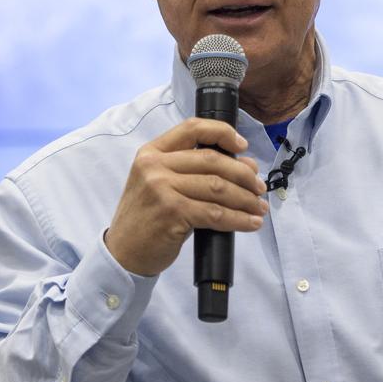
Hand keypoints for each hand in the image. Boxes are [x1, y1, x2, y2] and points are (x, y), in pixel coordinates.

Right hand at [105, 118, 267, 275]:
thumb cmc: (147, 218)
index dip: (222, 132)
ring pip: (218, 188)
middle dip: (244, 174)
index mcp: (152, 152)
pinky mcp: (172, 213)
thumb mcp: (158, 184)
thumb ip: (191, 170)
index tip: (242, 146)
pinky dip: (239, 219)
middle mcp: (155, 166)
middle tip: (259, 188)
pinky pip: (216, 213)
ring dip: (246, 199)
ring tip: (259, 207)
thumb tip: (243, 164)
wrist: (123, 253)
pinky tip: (250, 223)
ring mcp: (162, 189)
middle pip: (213, 160)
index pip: (192, 128)